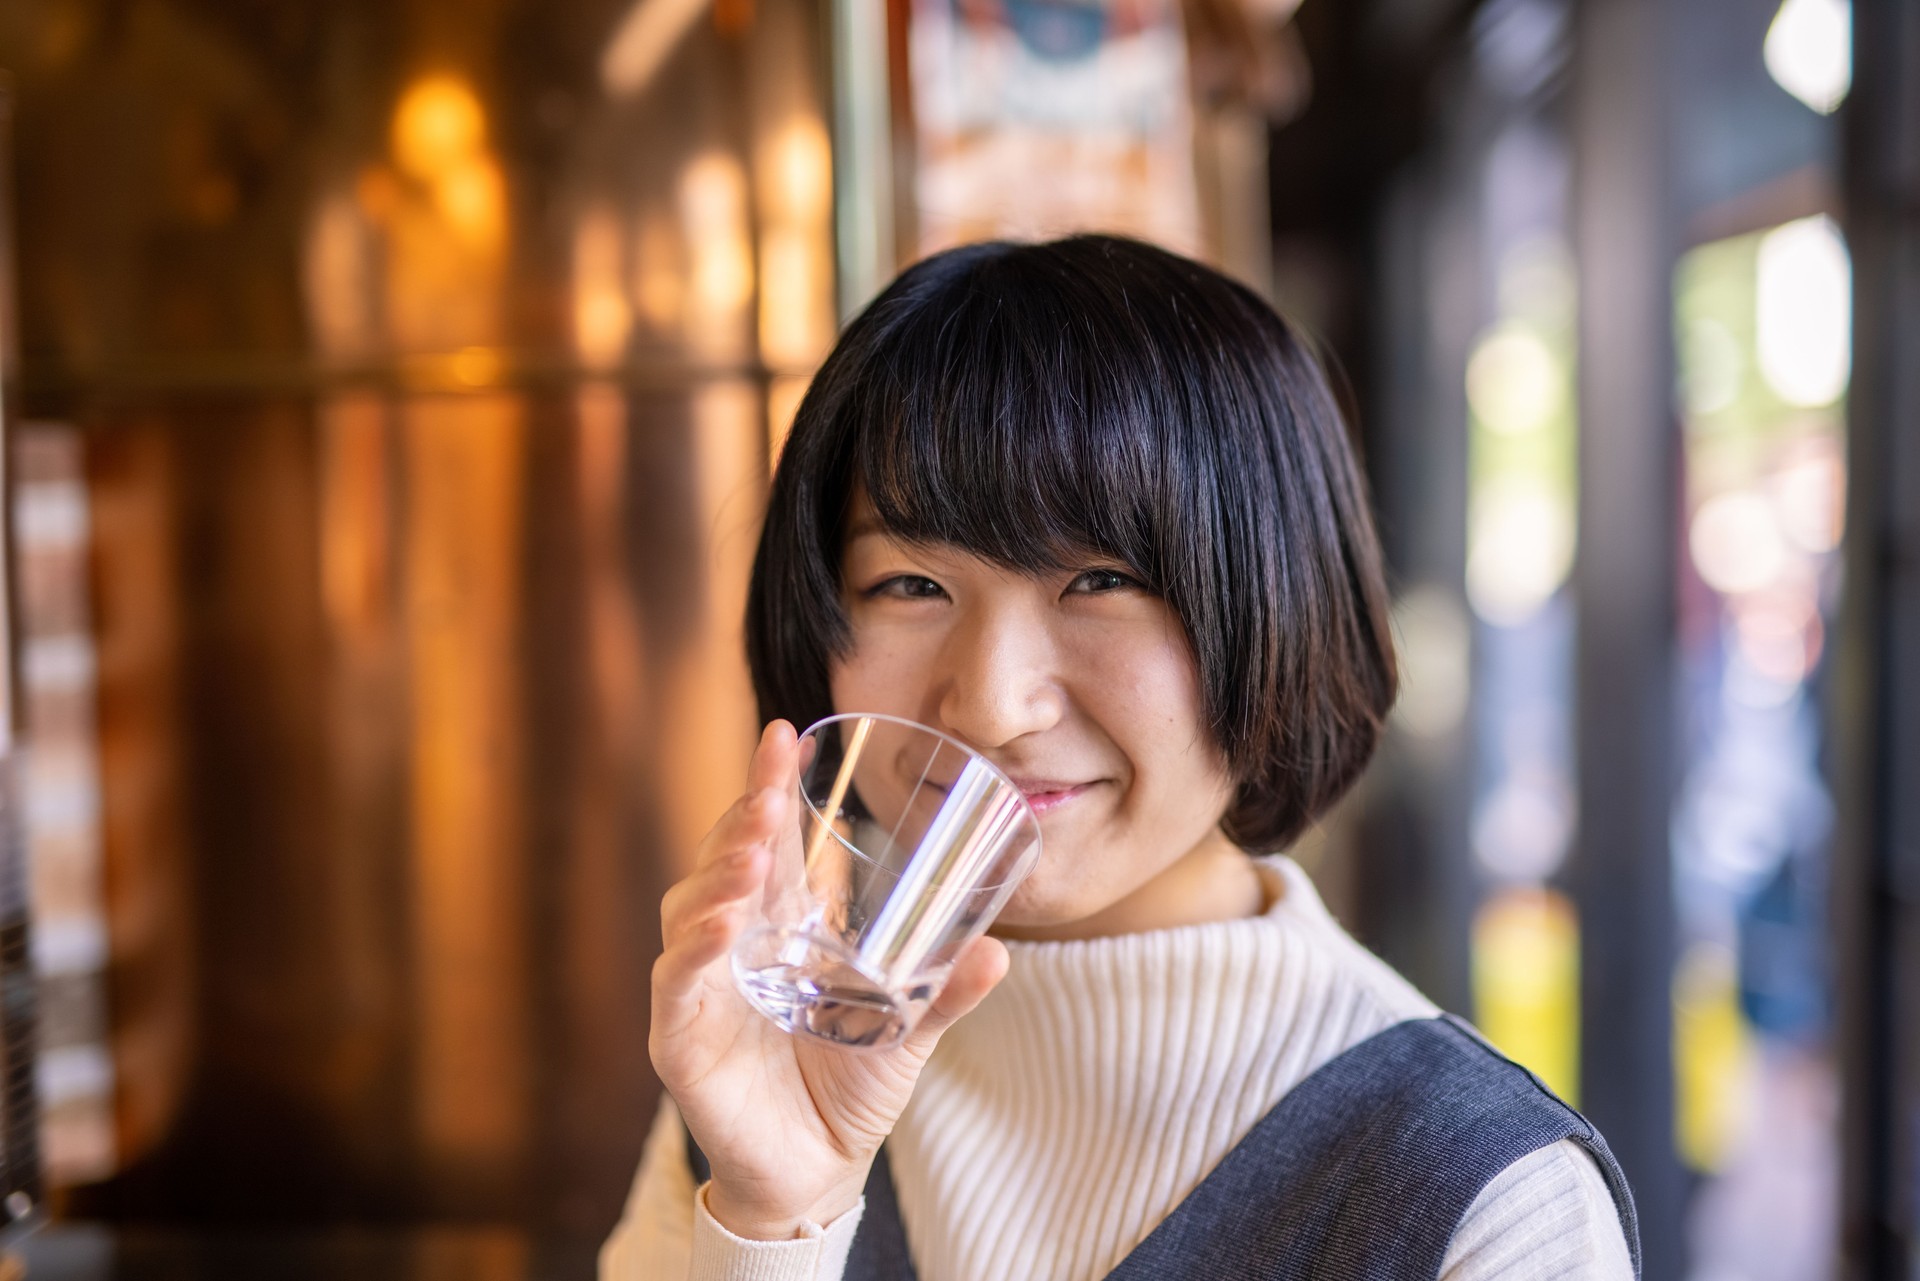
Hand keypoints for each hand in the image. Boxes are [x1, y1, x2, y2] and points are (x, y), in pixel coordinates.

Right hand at [649, 720, 1010, 1239]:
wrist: (818, 1171)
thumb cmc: (848, 1085)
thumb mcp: (907, 1029)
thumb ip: (947, 991)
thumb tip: (998, 951)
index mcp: (778, 926)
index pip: (766, 843)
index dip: (768, 788)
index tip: (783, 733)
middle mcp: (731, 945)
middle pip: (723, 864)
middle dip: (742, 821)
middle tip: (769, 790)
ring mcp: (700, 990)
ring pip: (690, 914)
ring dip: (717, 878)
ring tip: (751, 854)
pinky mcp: (680, 1041)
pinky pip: (677, 987)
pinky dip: (693, 954)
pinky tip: (720, 928)